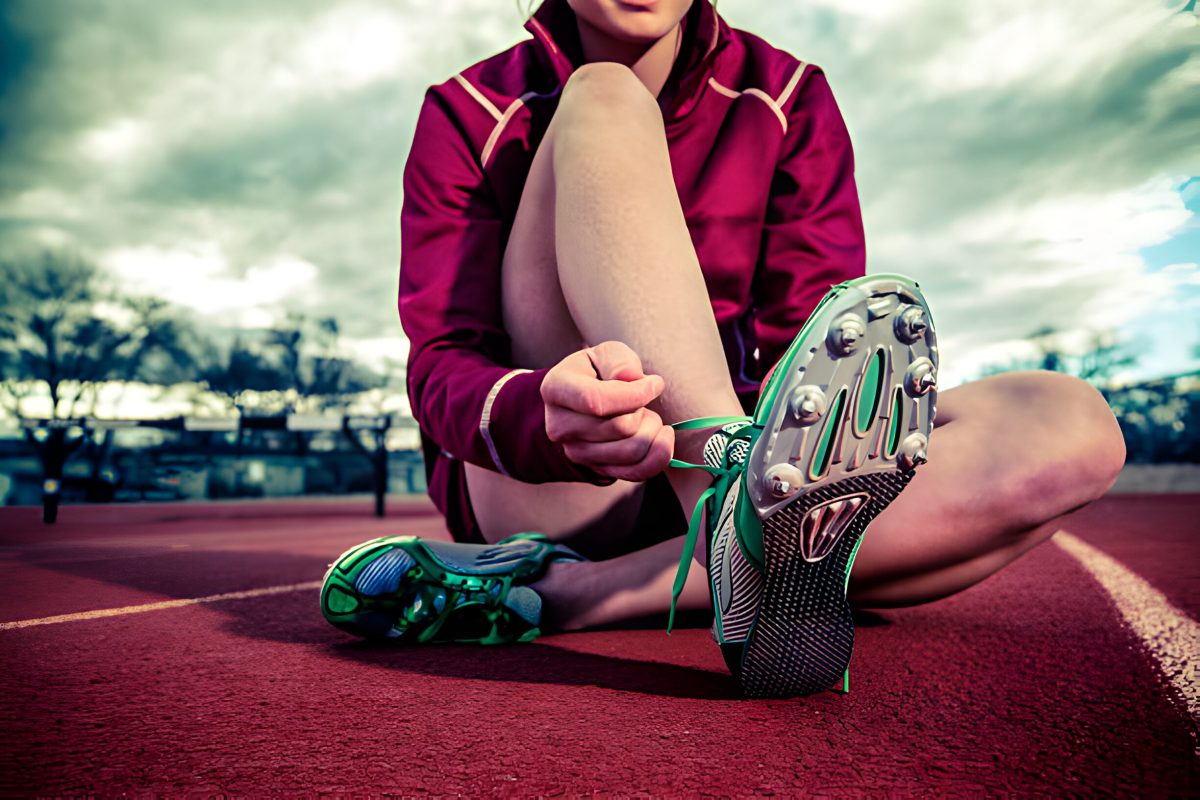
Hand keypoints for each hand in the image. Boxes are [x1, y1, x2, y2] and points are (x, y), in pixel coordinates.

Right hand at [541, 341, 673, 481]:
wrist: (584, 401)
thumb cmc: (597, 372)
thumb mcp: (605, 354)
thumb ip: (618, 360)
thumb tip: (632, 377)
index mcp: (556, 389)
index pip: (597, 401)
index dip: (634, 395)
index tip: (655, 384)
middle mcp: (559, 426)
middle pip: (620, 427)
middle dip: (644, 410)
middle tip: (645, 398)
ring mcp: (576, 452)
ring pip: (631, 451)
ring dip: (652, 430)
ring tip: (647, 415)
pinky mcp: (596, 469)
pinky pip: (636, 472)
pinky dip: (658, 456)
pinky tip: (662, 437)